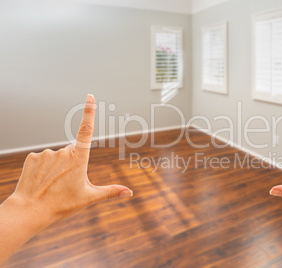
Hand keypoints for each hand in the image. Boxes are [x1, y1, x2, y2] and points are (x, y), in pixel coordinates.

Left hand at [9, 94, 132, 224]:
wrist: (30, 211)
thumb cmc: (61, 205)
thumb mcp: (89, 198)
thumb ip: (110, 192)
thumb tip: (130, 192)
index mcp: (79, 159)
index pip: (86, 130)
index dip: (89, 112)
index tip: (90, 96)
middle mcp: (63, 152)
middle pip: (72, 152)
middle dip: (72, 164)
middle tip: (66, 184)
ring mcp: (46, 154)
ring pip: (57, 156)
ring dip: (57, 167)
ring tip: (52, 185)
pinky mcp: (32, 157)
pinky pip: (42, 159)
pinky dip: (43, 168)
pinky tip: (41, 181)